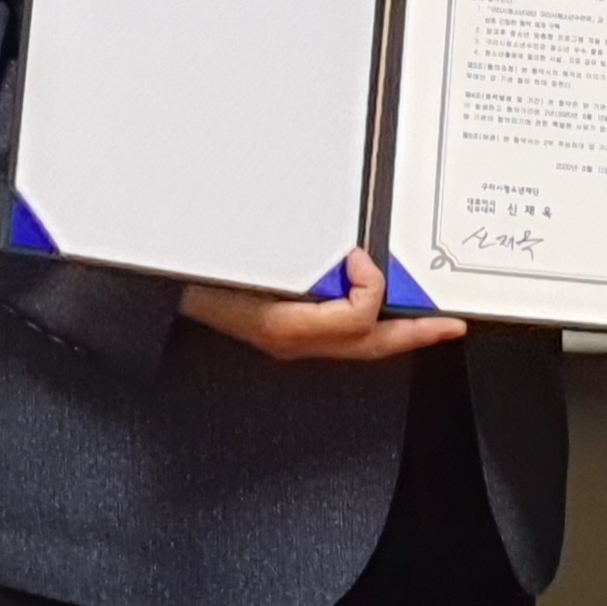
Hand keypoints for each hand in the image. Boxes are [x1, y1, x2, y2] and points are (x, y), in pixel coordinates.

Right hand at [178, 249, 465, 363]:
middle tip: (449, 325)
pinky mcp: (280, 333)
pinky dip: (363, 325)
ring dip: (392, 333)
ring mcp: (287, 341)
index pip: (355, 320)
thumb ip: (304, 273)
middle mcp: (291, 341)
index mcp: (285, 327)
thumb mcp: (250, 268)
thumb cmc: (198, 274)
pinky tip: (373, 309)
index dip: (371, 288)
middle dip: (414, 336)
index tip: (363, 258)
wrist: (157, 292)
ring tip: (422, 319)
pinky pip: (334, 335)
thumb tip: (353, 265)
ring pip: (355, 346)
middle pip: (368, 347)